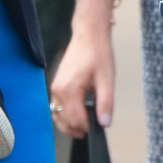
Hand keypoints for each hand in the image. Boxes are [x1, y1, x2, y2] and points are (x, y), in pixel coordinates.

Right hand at [49, 0, 118, 137]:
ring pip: (58, 116)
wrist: (89, 34)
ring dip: (71, 123)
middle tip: (95, 123)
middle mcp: (58, 90)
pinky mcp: (56, 85)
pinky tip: (79, 112)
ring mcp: (55, 87)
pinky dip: (66, 114)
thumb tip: (104, 124)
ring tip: (87, 122)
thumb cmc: (98, 53)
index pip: (76, 121)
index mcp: (69, 89)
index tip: (100, 122)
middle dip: (80, 128)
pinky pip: (57, 107)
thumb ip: (105, 104)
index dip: (89, 127)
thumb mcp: (107, 80)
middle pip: (64, 121)